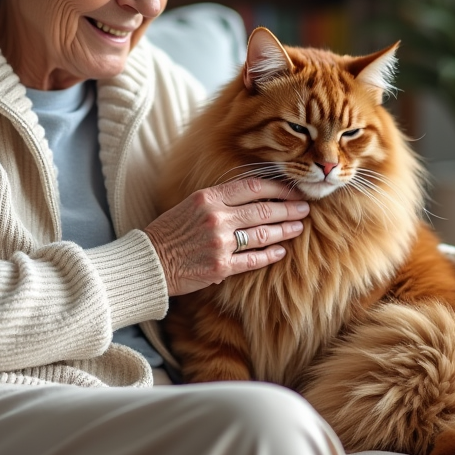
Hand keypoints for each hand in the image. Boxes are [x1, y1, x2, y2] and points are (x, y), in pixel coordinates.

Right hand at [145, 177, 309, 296]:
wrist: (148, 261)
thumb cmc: (169, 231)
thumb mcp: (191, 204)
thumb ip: (219, 199)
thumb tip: (253, 194)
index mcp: (208, 197)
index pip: (253, 187)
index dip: (278, 187)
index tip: (293, 189)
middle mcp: (216, 218)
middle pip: (263, 210)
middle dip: (289, 208)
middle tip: (305, 208)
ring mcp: (219, 243)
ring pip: (263, 234)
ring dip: (285, 230)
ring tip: (298, 227)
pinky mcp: (220, 267)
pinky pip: (253, 259)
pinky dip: (270, 254)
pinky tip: (281, 251)